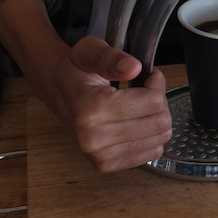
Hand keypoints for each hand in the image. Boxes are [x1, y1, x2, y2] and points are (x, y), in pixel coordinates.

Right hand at [0, 0, 171, 172]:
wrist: (58, 90)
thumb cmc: (76, 71)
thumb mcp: (89, 51)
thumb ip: (111, 57)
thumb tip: (133, 67)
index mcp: (90, 109)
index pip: (153, 102)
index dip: (156, 83)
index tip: (148, 76)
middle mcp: (93, 139)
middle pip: (159, 122)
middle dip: (159, 102)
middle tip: (145, 90)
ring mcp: (100, 156)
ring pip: (159, 138)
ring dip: (156, 119)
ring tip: (139, 106)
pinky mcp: (107, 165)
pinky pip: (152, 152)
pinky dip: (151, 136)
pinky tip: (136, 122)